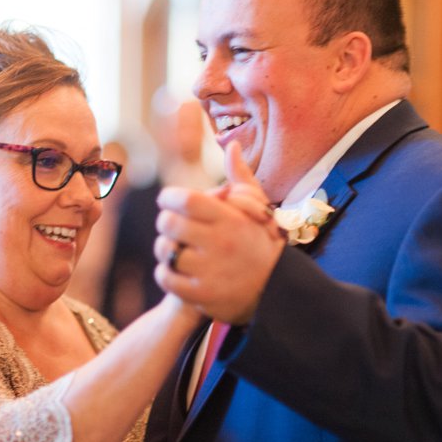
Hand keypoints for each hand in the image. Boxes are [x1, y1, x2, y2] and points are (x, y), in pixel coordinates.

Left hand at [154, 142, 284, 323]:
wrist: (276, 291)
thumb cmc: (262, 244)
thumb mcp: (258, 210)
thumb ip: (241, 179)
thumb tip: (232, 145)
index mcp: (232, 220)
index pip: (186, 200)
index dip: (170, 197)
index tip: (168, 200)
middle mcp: (221, 244)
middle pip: (169, 223)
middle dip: (166, 221)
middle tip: (171, 225)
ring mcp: (210, 272)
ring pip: (165, 251)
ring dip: (164, 248)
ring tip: (174, 248)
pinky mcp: (202, 296)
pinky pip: (166, 278)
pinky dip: (165, 273)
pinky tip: (175, 270)